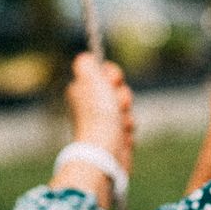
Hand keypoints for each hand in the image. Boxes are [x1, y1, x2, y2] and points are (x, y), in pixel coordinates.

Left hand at [65, 54, 133, 168]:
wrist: (105, 152)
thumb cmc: (98, 115)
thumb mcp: (90, 80)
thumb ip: (86, 64)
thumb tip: (85, 57)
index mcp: (82, 91)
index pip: (103, 73)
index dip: (113, 75)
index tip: (114, 79)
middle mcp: (90, 106)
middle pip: (117, 90)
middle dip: (123, 96)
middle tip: (117, 104)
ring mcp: (102, 123)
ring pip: (125, 109)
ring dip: (126, 115)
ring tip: (120, 125)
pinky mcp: (113, 138)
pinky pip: (128, 127)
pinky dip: (127, 131)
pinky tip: (121, 137)